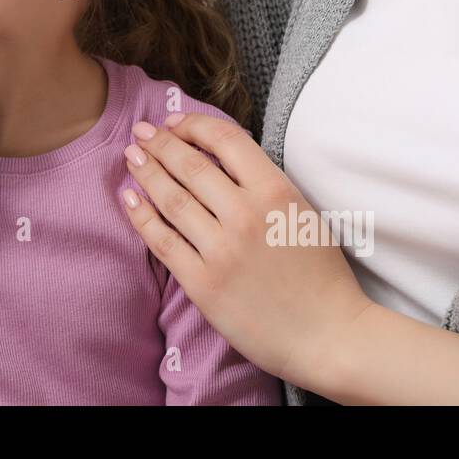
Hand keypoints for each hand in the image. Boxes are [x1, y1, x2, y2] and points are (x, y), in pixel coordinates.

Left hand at [119, 112, 371, 386]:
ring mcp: (221, 250)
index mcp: (275, 192)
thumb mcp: (303, 213)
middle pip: (190, 165)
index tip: (174, 122)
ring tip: (131, 157)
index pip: (225, 140)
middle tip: (140, 132)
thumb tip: (223, 160)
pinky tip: (129, 198)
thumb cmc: (322, 276)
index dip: (193, 125)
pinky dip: (141, 216)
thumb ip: (266, 185)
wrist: (329, 336)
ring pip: (171, 198)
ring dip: (146, 172)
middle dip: (160, 142)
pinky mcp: (203, 284)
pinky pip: (162, 241)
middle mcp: (245, 215)